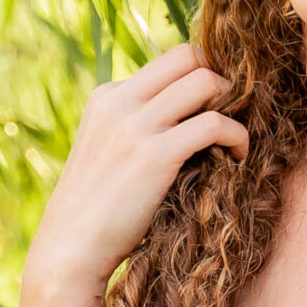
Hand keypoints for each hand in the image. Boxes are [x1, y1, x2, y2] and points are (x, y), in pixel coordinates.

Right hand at [21, 43, 247, 306]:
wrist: (70, 250)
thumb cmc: (96, 213)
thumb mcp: (108, 153)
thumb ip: (137, 129)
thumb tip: (189, 123)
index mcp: (107, 97)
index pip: (169, 60)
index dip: (202, 76)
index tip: (218, 107)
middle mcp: (119, 101)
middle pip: (189, 55)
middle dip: (221, 78)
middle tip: (234, 114)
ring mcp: (136, 125)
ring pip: (205, 80)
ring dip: (233, 105)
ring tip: (235, 138)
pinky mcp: (156, 154)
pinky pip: (215, 123)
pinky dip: (237, 136)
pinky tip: (237, 158)